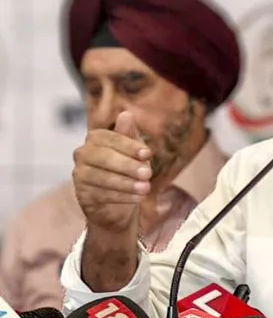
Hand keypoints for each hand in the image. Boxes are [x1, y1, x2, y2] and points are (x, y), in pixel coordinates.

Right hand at [72, 111, 152, 233]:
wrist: (117, 203)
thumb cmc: (126, 170)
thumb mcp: (133, 152)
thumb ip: (129, 135)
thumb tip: (127, 114)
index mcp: (95, 138)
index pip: (110, 138)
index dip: (130, 146)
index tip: (149, 154)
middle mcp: (82, 154)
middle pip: (104, 158)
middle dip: (128, 166)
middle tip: (148, 174)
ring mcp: (79, 175)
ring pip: (102, 178)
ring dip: (126, 183)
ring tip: (146, 188)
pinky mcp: (82, 194)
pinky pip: (101, 195)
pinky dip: (122, 196)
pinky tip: (138, 198)